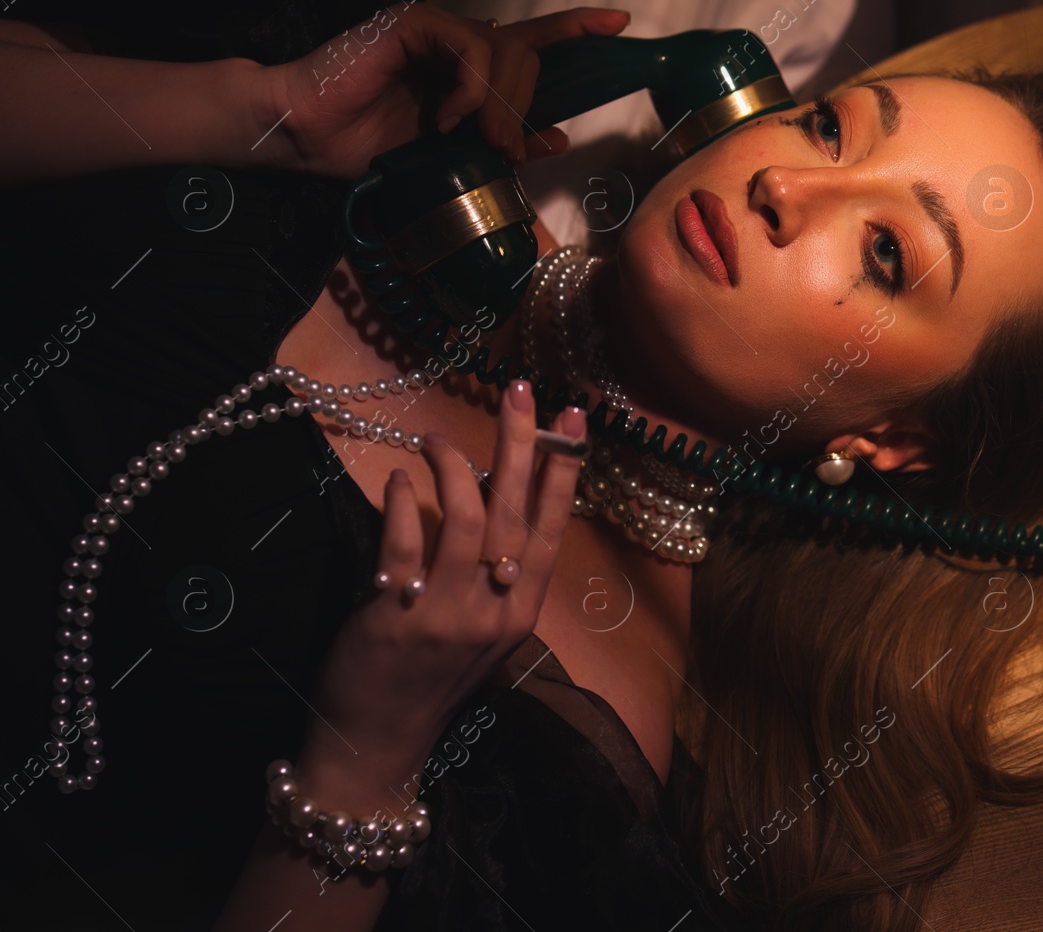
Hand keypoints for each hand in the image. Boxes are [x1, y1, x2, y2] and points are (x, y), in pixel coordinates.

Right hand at [270, 3, 629, 180]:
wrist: (311, 139)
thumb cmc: (373, 149)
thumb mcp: (454, 158)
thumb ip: (502, 144)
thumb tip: (557, 138)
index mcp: (467, 69)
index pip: (533, 40)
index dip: (575, 28)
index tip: (618, 23)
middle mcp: (456, 42)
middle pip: (527, 56)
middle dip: (524, 107)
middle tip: (502, 150)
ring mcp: (437, 29)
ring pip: (506, 50)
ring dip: (503, 104)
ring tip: (478, 139)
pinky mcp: (416, 24)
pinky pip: (473, 48)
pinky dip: (472, 89)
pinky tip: (448, 118)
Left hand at [298, 389, 586, 788]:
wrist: (378, 744)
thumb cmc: (431, 683)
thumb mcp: (483, 636)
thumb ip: (494, 579)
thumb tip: (491, 506)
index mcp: (522, 611)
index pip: (552, 528)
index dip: (564, 471)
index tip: (573, 421)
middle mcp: (494, 609)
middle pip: (514, 510)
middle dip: (522, 443)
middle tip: (522, 391)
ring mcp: (447, 612)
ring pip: (464, 517)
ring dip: (452, 466)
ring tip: (434, 439)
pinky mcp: (394, 613)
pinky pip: (404, 541)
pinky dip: (402, 501)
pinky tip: (398, 479)